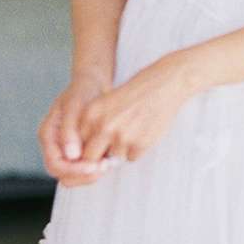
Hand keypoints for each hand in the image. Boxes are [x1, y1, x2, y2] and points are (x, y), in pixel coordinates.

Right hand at [38, 71, 112, 187]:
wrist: (93, 84)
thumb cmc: (82, 91)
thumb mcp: (75, 105)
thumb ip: (70, 129)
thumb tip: (71, 155)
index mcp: (48, 136)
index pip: (55, 165)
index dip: (72, 170)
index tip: (92, 166)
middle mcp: (56, 146)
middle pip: (63, 175)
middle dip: (83, 176)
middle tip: (104, 168)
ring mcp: (68, 149)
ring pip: (76, 174)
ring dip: (92, 174)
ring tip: (109, 163)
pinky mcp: (82, 149)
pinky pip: (87, 167)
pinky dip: (98, 167)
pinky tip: (111, 159)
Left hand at [77, 53, 198, 168]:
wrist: (164, 85)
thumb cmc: (136, 93)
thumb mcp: (106, 103)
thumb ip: (93, 125)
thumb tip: (87, 153)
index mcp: (91, 114)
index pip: (79, 143)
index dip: (88, 146)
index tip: (98, 143)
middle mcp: (103, 126)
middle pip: (91, 157)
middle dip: (100, 156)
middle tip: (113, 146)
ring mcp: (122, 137)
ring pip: (114, 158)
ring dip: (122, 150)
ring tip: (134, 131)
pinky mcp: (140, 144)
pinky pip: (132, 158)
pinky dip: (137, 150)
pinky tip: (144, 132)